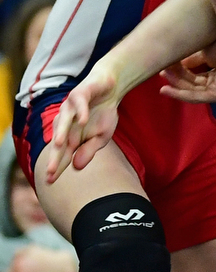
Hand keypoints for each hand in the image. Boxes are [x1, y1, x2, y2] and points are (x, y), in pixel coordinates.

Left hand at [45, 66, 120, 183]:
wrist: (109, 89)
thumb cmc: (102, 114)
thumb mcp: (101, 138)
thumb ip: (88, 151)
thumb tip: (77, 167)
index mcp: (71, 136)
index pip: (63, 154)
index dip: (57, 167)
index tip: (50, 182)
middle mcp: (66, 123)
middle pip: (59, 141)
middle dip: (55, 156)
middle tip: (50, 171)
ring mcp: (71, 108)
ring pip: (64, 121)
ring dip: (61, 132)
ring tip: (60, 144)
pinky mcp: (79, 94)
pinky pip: (79, 104)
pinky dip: (80, 112)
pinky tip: (82, 121)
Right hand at [160, 32, 215, 103]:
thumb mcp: (205, 55)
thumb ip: (193, 62)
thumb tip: (177, 65)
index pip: (199, 82)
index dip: (182, 76)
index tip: (166, 69)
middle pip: (195, 87)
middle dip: (177, 79)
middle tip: (162, 71)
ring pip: (194, 92)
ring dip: (176, 83)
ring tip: (162, 73)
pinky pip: (197, 97)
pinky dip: (180, 93)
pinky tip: (166, 89)